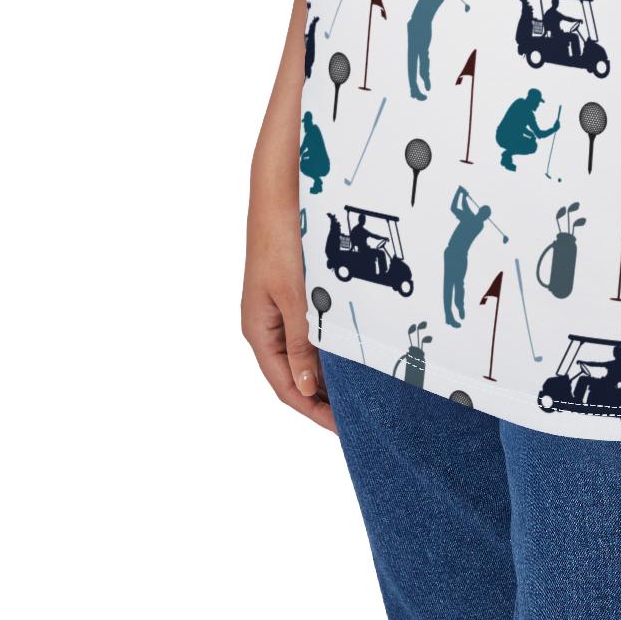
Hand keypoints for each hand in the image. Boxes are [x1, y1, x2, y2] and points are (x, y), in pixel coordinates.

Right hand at [242, 184, 336, 434]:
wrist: (281, 191)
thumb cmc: (281, 239)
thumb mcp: (294, 295)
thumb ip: (300, 341)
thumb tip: (305, 389)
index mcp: (259, 330)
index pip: (285, 386)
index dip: (313, 410)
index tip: (342, 428)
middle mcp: (267, 325)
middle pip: (295, 374)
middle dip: (323, 396)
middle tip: (358, 415)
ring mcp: (281, 309)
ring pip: (306, 352)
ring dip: (329, 371)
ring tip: (361, 389)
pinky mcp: (295, 293)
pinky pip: (313, 329)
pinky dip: (331, 344)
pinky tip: (354, 350)